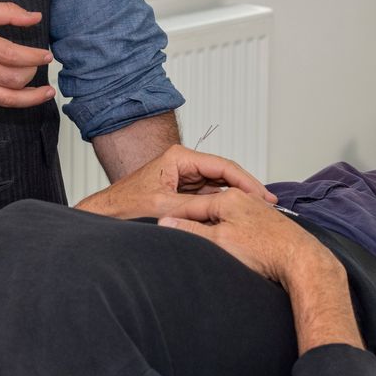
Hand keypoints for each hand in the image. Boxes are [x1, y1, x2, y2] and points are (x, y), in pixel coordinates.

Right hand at [0, 0, 54, 106]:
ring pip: (7, 98)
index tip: (47, 55)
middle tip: (39, 64)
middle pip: (13, 78)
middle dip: (33, 72)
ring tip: (47, 92)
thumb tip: (34, 17)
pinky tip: (25, 96)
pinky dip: (13, 101)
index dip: (35, 57)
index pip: (14, 55)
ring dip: (31, 97)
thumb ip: (7, 12)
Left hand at [76, 145, 277, 219]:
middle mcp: (184, 164)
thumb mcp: (165, 208)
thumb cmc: (126, 206)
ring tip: (258, 212)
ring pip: (219, 187)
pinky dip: (223, 206)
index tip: (263, 196)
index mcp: (180, 158)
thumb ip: (194, 209)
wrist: (107, 217)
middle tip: (268, 205)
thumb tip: (221, 214)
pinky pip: (208, 198)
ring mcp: (184, 177)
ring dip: (236, 199)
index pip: (223, 166)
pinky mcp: (182, 192)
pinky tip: (237, 216)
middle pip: (225, 175)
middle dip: (246, 190)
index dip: (247, 182)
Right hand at [157, 188, 334, 287]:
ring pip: (222, 219)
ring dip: (210, 232)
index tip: (159, 228)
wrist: (302, 261)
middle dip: (192, 224)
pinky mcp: (265, 225)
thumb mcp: (220, 241)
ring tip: (201, 246)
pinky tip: (228, 249)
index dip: (173, 218)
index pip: (190, 205)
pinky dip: (227, 236)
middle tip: (176, 238)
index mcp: (229, 198)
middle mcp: (243, 199)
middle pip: (207, 210)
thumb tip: (166, 222)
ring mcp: (255, 211)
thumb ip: (191, 229)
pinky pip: (237, 227)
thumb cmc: (266, 251)